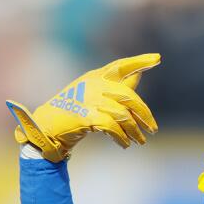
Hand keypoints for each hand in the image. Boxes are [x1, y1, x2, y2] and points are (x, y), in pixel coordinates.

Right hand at [6, 54, 160, 161]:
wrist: (46, 128)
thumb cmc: (73, 111)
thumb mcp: (94, 94)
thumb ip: (116, 86)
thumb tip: (139, 74)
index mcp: (95, 76)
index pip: (120, 66)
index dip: (139, 61)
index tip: (157, 59)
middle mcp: (93, 84)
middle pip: (129, 97)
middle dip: (144, 115)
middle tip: (153, 130)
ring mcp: (89, 99)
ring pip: (123, 114)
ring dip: (134, 131)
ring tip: (140, 141)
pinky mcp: (86, 116)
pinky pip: (113, 127)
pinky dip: (121, 137)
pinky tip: (125, 144)